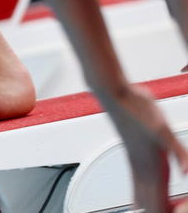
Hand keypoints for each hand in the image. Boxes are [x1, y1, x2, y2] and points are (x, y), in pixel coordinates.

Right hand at [100, 83, 187, 212]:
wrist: (116, 95)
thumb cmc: (137, 108)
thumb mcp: (164, 130)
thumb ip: (179, 152)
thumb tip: (187, 172)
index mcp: (152, 165)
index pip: (157, 204)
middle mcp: (142, 167)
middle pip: (149, 205)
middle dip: (159, 212)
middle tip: (174, 212)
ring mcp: (137, 162)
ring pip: (142, 195)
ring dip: (152, 206)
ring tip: (166, 209)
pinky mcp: (135, 154)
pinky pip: (138, 183)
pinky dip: (144, 194)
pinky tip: (154, 192)